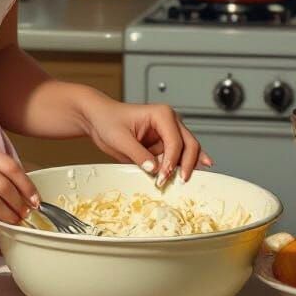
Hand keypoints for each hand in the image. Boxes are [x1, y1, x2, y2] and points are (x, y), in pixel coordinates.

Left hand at [78, 96, 212, 185]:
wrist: (98, 118)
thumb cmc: (107, 120)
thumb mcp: (120, 139)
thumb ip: (138, 155)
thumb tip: (155, 170)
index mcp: (161, 114)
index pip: (175, 142)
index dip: (171, 162)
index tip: (163, 177)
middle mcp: (169, 121)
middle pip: (190, 144)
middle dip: (186, 164)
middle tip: (180, 182)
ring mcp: (168, 132)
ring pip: (189, 150)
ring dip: (187, 166)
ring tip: (184, 182)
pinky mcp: (164, 143)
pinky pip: (179, 155)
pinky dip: (185, 164)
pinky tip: (198, 170)